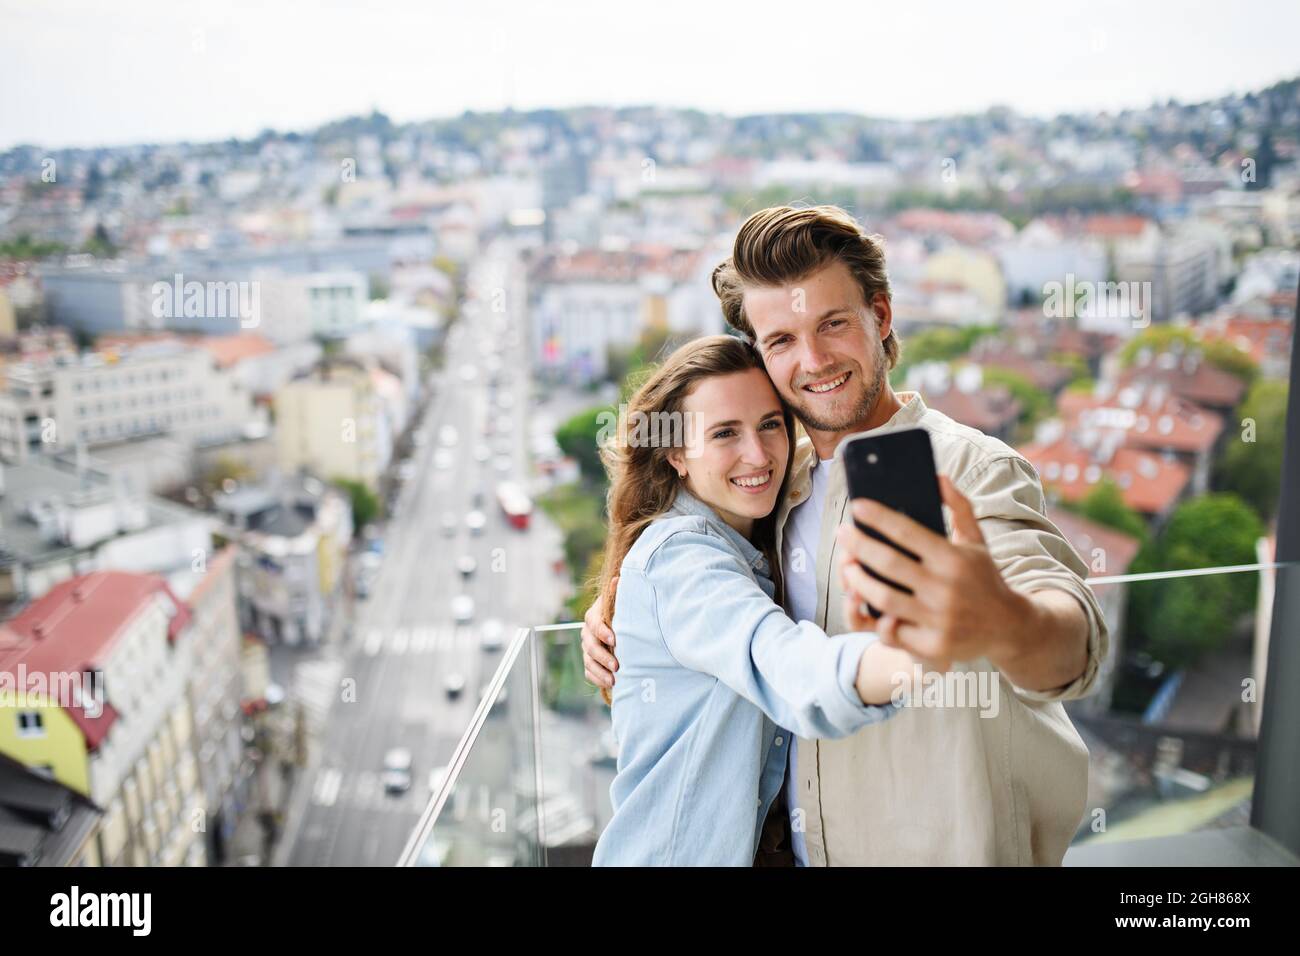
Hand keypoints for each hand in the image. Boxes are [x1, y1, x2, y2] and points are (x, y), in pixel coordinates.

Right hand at [582, 575, 619, 689]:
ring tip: (614, 680)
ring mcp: (587, 648)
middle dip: (603, 657)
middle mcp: (587, 632)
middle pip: (589, 645)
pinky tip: (608, 684)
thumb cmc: (622, 612)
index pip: (594, 623)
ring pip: (588, 661)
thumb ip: (619, 594)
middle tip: (617, 666)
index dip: (602, 631)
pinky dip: (597, 678)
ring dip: (600, 671)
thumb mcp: (621, 602)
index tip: (614, 639)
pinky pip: (588, 672)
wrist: (620, 624)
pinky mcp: (590, 661)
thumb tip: (618, 579)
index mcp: (594, 616)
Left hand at [835, 475, 1029, 668]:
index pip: (909, 532)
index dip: (879, 518)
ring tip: (847, 567)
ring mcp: (939, 619)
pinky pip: (892, 631)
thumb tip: (938, 477)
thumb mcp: (978, 542)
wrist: (1010, 627)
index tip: (857, 506)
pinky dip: (875, 618)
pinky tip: (862, 602)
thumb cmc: (984, 578)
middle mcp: (946, 589)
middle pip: (889, 563)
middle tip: (842, 533)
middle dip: (858, 546)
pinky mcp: (933, 645)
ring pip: (883, 598)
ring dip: (857, 581)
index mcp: (954, 559)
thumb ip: (960, 508)